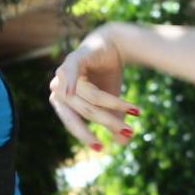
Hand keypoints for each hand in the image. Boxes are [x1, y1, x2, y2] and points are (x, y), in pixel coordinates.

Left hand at [50, 27, 139, 149]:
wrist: (114, 45)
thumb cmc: (108, 75)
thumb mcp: (112, 102)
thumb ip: (113, 121)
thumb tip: (123, 143)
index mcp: (64, 103)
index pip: (73, 123)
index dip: (86, 136)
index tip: (101, 149)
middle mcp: (59, 89)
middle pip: (85, 111)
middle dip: (107, 122)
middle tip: (128, 132)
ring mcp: (64, 73)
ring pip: (91, 96)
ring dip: (114, 104)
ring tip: (135, 111)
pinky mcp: (73, 59)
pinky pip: (71, 72)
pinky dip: (70, 82)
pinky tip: (70, 93)